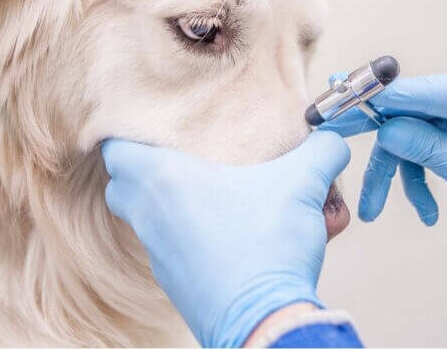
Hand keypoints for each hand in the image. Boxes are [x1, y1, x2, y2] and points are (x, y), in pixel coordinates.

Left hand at [101, 131, 349, 347]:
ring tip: (213, 195)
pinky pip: (172, 249)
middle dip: (146, 169)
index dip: (128, 131)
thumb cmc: (269, 247)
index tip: (152, 124)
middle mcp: (150, 216)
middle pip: (124, 184)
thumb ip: (322, 150)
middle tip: (180, 157)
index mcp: (163, 180)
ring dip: (171, 204)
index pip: (114, 148)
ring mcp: (158, 254)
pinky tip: (230, 234)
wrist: (264, 321)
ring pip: (147, 218)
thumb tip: (332, 139)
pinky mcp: (174, 283)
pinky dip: (191, 238)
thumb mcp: (303, 183)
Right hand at [322, 62, 446, 237]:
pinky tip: (425, 206)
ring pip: (408, 124)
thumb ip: (429, 148)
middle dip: (370, 134)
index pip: (416, 91)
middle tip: (325, 139)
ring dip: (394, 167)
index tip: (329, 109)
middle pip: (406, 106)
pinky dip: (415, 165)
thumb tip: (383, 128)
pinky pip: (422, 131)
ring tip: (375, 210)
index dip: (369, 100)